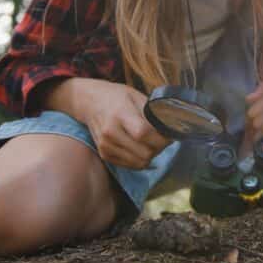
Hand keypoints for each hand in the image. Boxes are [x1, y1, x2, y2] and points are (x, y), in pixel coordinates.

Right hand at [55, 78, 171, 169]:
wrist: (90, 102)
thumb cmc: (117, 96)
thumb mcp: (136, 96)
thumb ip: (152, 112)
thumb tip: (172, 126)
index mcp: (120, 114)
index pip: (144, 133)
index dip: (161, 138)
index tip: (170, 134)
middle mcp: (110, 132)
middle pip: (144, 153)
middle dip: (159, 148)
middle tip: (163, 139)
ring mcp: (106, 146)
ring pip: (139, 163)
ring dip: (151, 155)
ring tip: (152, 143)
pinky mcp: (104, 155)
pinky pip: (130, 165)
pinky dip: (140, 159)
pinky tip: (141, 147)